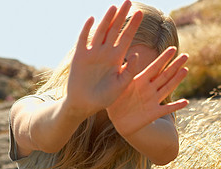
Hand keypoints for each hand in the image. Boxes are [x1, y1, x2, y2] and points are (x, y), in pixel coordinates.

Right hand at [65, 0, 142, 116]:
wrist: (85, 105)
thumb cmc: (104, 98)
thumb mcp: (121, 85)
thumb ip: (129, 71)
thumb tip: (136, 54)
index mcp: (117, 59)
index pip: (126, 38)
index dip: (133, 26)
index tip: (141, 13)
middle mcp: (105, 53)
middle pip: (115, 30)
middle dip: (121, 16)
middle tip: (128, 1)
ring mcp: (92, 53)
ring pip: (101, 31)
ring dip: (107, 19)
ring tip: (114, 7)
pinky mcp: (79, 56)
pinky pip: (83, 39)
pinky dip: (87, 29)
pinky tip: (93, 19)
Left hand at [106, 47, 188, 137]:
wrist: (117, 121)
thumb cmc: (115, 102)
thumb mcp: (119, 86)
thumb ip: (126, 73)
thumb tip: (131, 56)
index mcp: (140, 81)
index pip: (155, 67)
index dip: (164, 58)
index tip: (173, 48)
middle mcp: (149, 89)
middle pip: (165, 75)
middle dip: (175, 66)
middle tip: (185, 56)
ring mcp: (153, 101)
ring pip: (168, 88)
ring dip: (177, 80)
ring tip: (185, 70)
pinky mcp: (154, 113)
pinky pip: (167, 109)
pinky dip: (176, 106)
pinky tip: (185, 102)